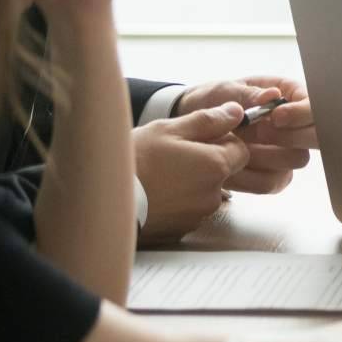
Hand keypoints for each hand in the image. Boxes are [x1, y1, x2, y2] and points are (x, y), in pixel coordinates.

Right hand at [132, 105, 250, 243]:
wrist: (101, 201)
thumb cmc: (134, 161)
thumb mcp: (169, 130)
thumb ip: (208, 121)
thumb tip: (236, 112)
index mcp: (216, 166)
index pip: (241, 151)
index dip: (222, 141)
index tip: (198, 139)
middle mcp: (214, 194)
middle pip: (224, 172)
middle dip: (206, 162)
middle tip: (173, 155)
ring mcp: (198, 215)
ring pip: (205, 192)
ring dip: (191, 182)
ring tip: (159, 175)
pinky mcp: (181, 230)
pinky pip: (188, 210)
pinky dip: (178, 201)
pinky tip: (155, 193)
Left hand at [175, 75, 316, 193]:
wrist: (193, 126)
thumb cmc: (214, 99)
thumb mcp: (226, 89)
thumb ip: (248, 94)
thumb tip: (272, 95)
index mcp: (290, 96)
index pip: (315, 106)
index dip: (301, 114)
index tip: (276, 117)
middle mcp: (295, 124)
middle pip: (316, 137)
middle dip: (288, 136)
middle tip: (258, 132)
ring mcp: (287, 150)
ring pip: (297, 160)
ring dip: (268, 156)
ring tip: (240, 146)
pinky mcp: (272, 174)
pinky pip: (274, 182)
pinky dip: (252, 176)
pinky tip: (233, 164)